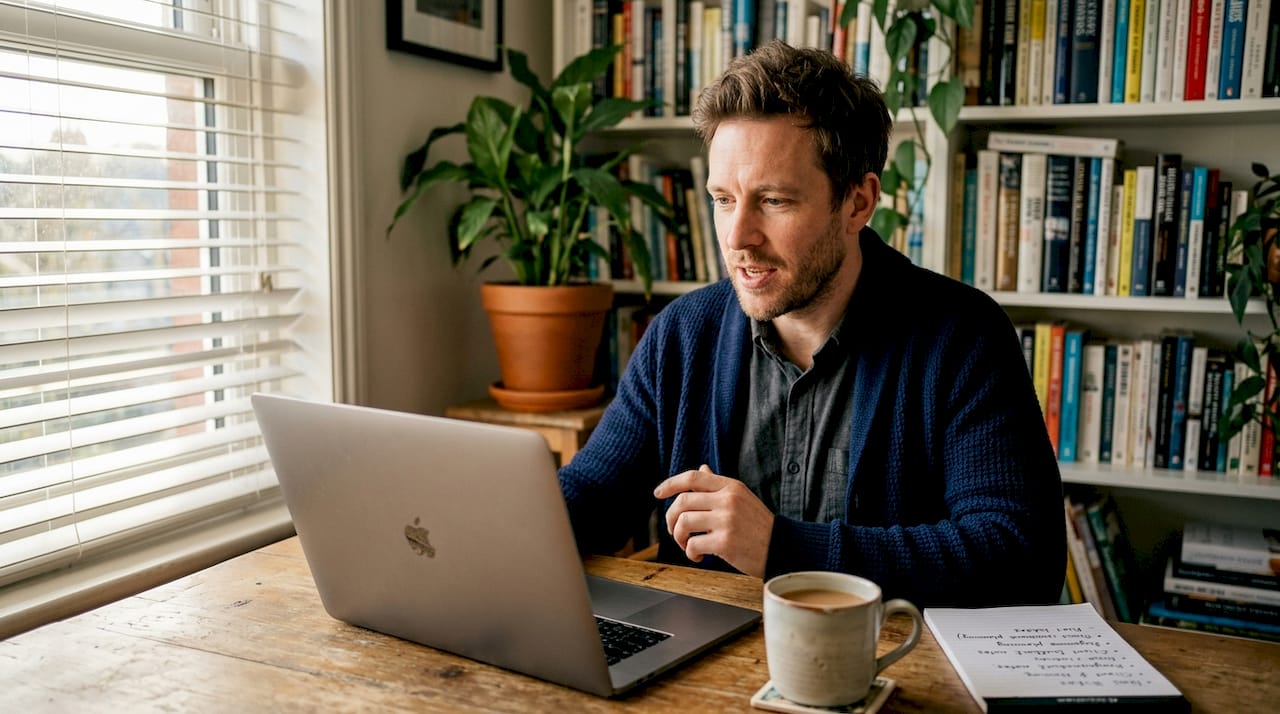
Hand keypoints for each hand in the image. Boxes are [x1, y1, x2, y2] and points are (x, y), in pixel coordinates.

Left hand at [653, 465, 773, 577]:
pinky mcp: (725, 542)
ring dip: (678, 537)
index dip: (670, 484)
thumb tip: (703, 469)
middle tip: (674, 531)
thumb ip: (719, 485)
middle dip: (670, 518)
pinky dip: (690, 553)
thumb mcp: (741, 498)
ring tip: (687, 545)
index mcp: (731, 487)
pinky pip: (692, 544)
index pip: (692, 477)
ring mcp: (726, 520)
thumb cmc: (759, 525)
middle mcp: (728, 500)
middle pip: (682, 502)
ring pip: (683, 523)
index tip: (658, 493)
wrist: (782, 548)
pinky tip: (700, 557)